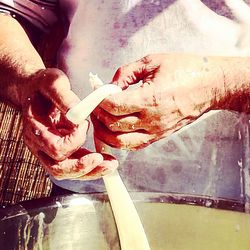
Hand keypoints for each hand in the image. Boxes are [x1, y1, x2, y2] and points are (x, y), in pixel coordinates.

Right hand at [20, 68, 117, 179]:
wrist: (34, 90)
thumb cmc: (42, 86)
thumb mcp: (52, 83)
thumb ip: (64, 97)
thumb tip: (78, 114)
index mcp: (35, 129)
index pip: (56, 148)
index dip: (74, 140)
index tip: (85, 124)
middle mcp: (39, 145)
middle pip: (59, 168)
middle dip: (83, 167)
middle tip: (102, 160)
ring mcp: (48, 150)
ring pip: (68, 171)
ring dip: (90, 170)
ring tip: (110, 165)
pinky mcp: (60, 150)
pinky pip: (74, 164)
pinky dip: (90, 165)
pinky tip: (106, 160)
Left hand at [92, 53, 228, 149]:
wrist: (210, 86)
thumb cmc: (185, 70)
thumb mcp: (153, 61)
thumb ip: (126, 72)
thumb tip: (109, 85)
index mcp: (150, 98)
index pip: (113, 105)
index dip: (99, 99)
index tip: (96, 92)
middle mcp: (152, 120)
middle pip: (113, 125)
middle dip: (98, 115)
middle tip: (95, 105)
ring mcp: (156, 131)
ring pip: (121, 142)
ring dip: (105, 133)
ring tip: (100, 120)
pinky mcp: (159, 137)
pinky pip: (134, 145)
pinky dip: (119, 140)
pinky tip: (114, 129)